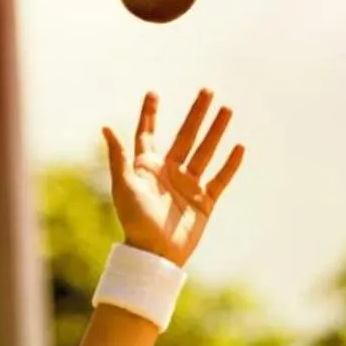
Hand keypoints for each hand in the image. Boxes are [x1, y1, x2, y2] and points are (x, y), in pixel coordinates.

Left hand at [103, 89, 244, 267]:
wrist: (155, 254)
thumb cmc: (135, 221)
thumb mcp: (124, 186)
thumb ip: (119, 156)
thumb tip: (106, 127)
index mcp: (147, 167)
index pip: (148, 134)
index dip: (150, 114)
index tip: (153, 94)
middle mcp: (169, 172)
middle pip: (185, 136)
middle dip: (196, 113)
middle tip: (207, 91)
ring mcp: (188, 186)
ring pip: (205, 152)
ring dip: (216, 131)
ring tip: (227, 109)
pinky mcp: (204, 202)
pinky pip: (220, 179)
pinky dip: (230, 165)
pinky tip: (238, 147)